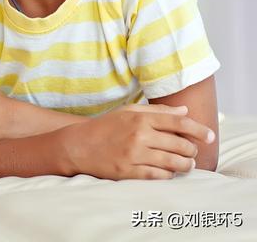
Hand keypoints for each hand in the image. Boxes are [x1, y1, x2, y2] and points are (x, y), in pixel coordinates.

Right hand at [61, 103, 215, 179]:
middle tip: (192, 153)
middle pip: (179, 145)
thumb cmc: (105, 127)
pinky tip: (168, 172)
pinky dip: (168, 175)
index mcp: (140, 119)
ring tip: (185, 164)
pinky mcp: (128, 172)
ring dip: (184, 165)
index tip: (210, 136)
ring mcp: (134, 155)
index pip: (178, 124)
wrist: (78, 145)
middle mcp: (139, 136)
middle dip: (191, 150)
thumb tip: (184, 112)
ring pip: (172, 163)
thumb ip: (157, 112)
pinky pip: (158, 176)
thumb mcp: (128, 113)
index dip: (198, 130)